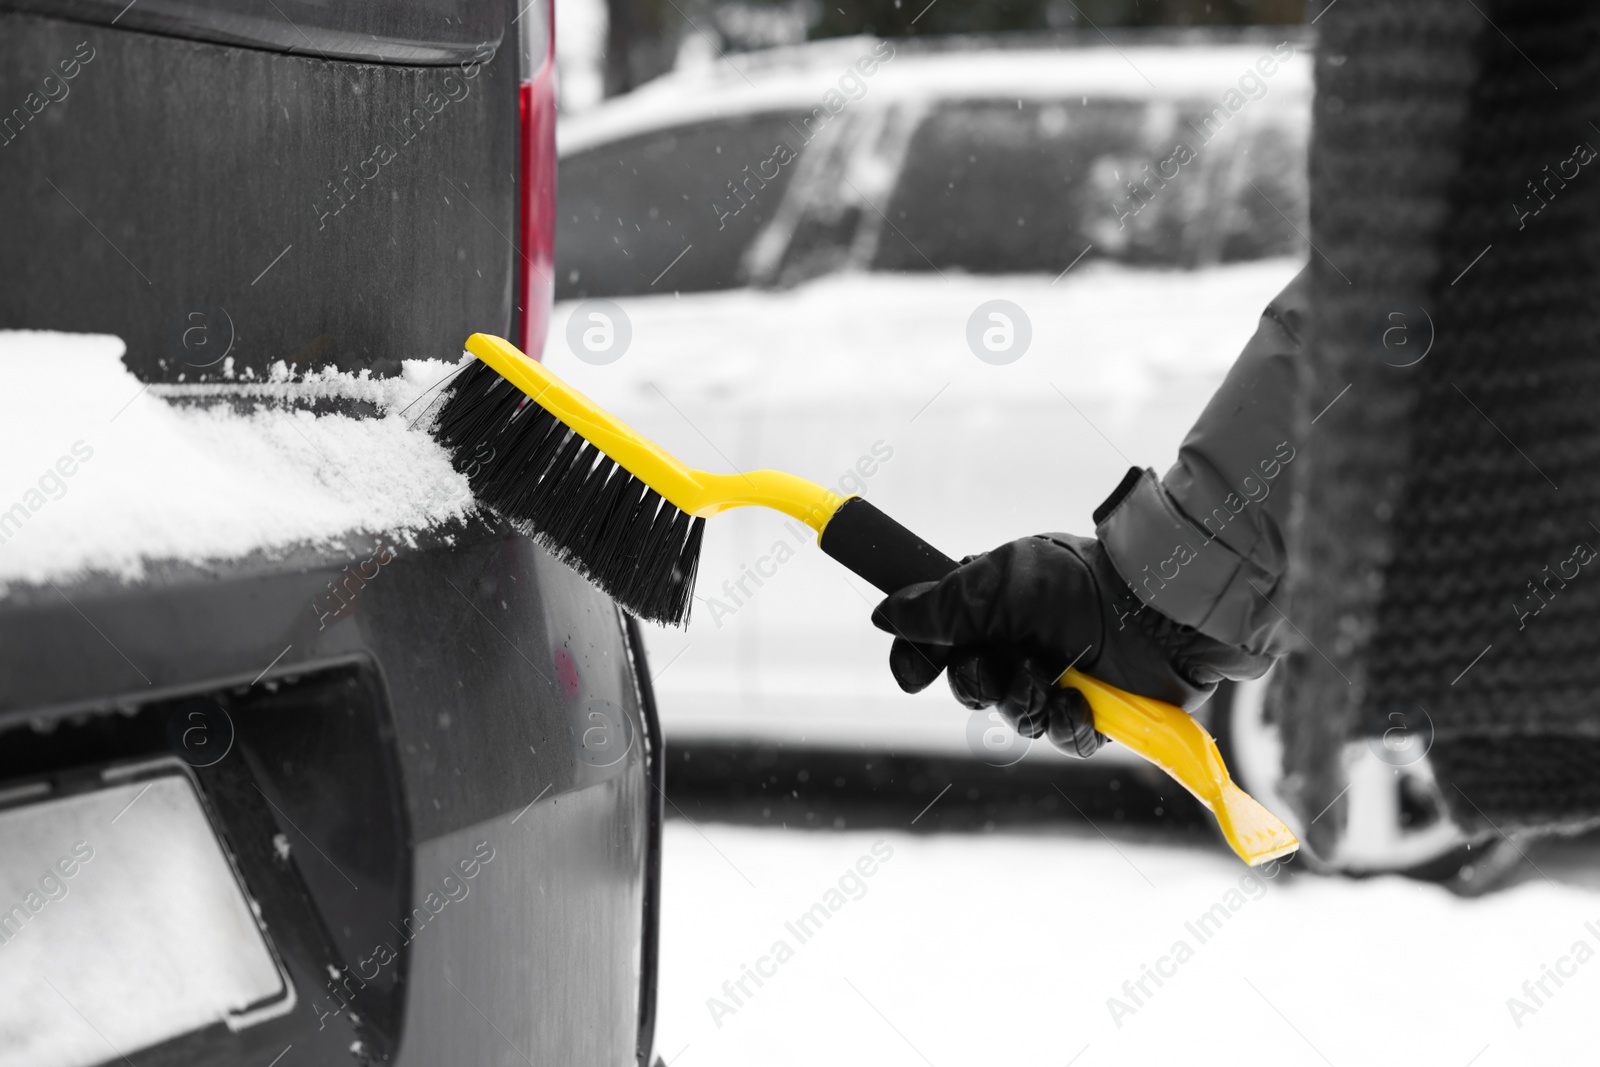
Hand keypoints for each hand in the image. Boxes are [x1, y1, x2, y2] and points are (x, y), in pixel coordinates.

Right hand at [871, 534, 1266, 756]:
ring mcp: (1061, 679)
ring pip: (1014, 718)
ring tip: (1050, 677)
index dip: (919, 661)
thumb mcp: (994, 583)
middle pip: (970, 688)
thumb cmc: (1077, 582)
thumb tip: (883, 616)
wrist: (1157, 606)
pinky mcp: (1099, 712)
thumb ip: (938, 607)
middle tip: (1000, 665)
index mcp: (995, 607)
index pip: (938, 644)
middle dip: (979, 683)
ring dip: (1025, 701)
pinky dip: (1067, 724)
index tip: (913, 675)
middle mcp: (1024, 643)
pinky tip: (1080, 700)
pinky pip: (1063, 739)